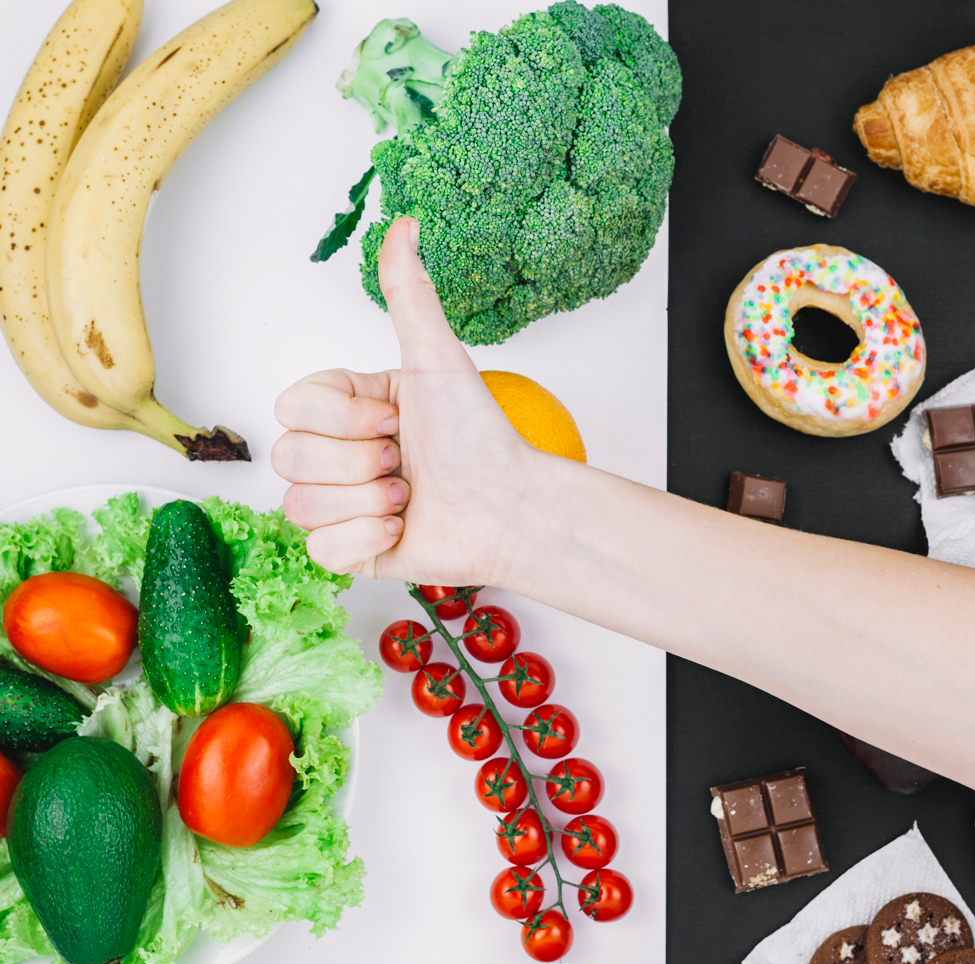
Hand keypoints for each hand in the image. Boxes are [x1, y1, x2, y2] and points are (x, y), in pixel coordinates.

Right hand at [272, 217, 546, 584]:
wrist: (509, 507)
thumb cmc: (479, 437)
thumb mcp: (439, 360)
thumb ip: (410, 296)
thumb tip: (404, 224)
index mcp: (347, 409)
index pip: (290, 406)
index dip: (342, 418)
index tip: (395, 419)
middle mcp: (337, 453)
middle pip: (288, 457)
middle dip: (358, 461)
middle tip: (405, 460)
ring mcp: (339, 503)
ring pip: (298, 505)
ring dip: (366, 499)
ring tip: (409, 495)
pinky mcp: (348, 549)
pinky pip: (320, 550)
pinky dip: (366, 538)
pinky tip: (402, 527)